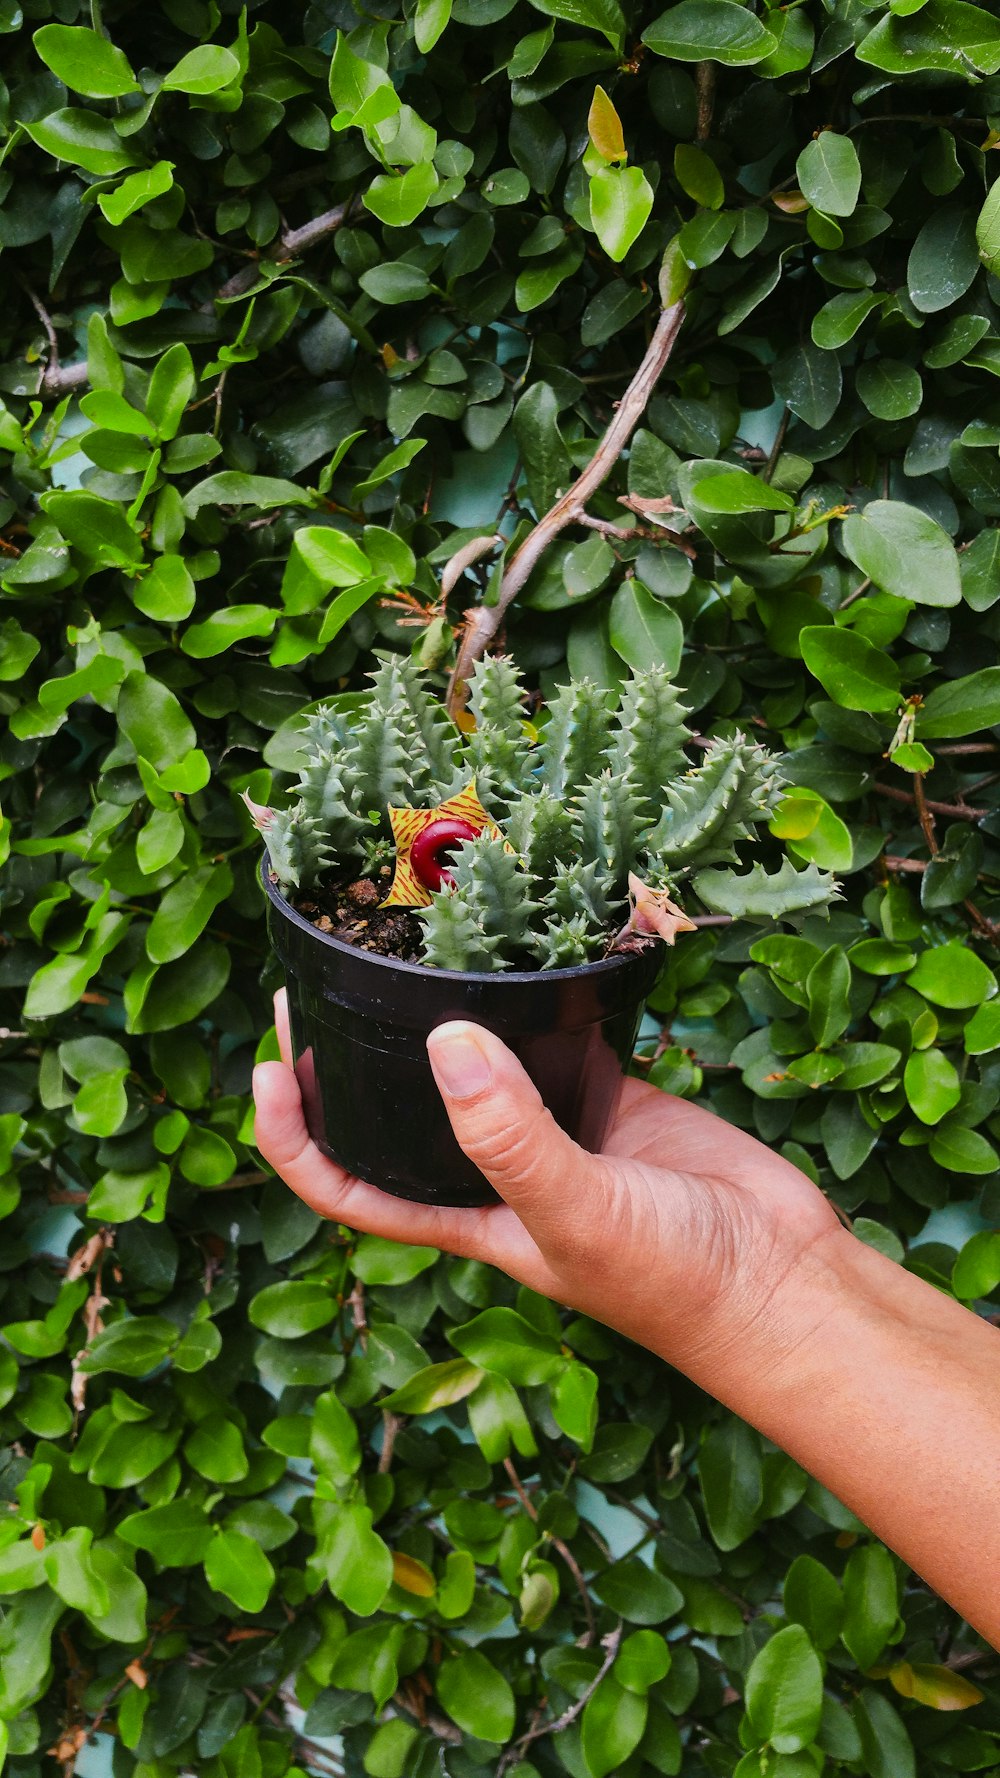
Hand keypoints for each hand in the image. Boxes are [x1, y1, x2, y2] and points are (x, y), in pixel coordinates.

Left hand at [252, 989, 843, 1384]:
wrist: (781, 1279)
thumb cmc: (673, 1281)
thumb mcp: (575, 1213)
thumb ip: (509, 1137)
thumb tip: (444, 1040)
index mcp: (466, 1218)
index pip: (350, 1185)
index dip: (296, 1135)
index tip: (269, 1066)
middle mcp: (496, 1172)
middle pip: (397, 1115)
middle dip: (347, 1061)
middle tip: (317, 981)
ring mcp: (554, 1129)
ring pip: (473, 1066)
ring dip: (432, 1021)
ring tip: (395, 952)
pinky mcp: (609, 1094)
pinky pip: (551, 1036)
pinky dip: (527, 999)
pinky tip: (510, 953)